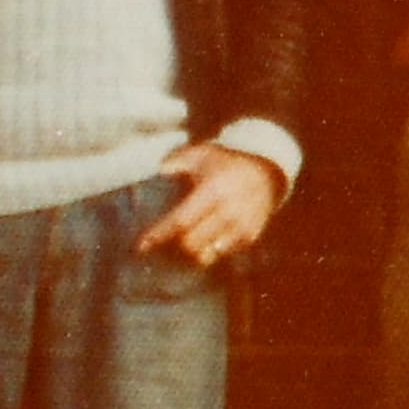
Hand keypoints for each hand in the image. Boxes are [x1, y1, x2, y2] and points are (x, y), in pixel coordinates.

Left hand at [135, 144, 283, 269]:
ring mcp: (241, 227)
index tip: (141, 246)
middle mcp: (228, 212)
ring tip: (183, 241)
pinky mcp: (249, 237)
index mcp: (213, 190)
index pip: (180, 220)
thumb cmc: (226, 163)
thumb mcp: (202, 153)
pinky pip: (221, 254)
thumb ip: (177, 160)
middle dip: (173, 245)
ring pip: (207, 254)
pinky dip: (209, 250)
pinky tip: (204, 238)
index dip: (158, 235)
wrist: (266, 172)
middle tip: (163, 241)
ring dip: (191, 251)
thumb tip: (159, 170)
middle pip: (191, 243)